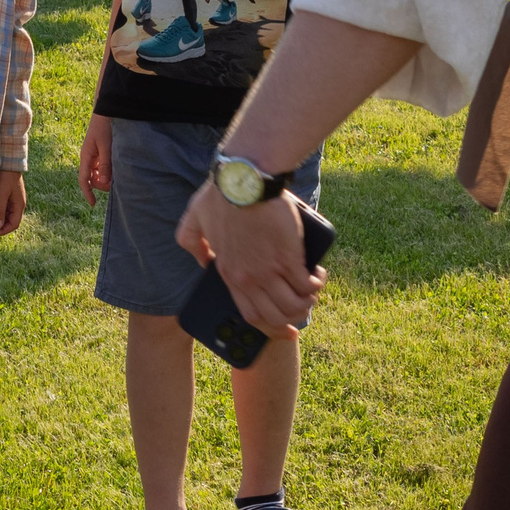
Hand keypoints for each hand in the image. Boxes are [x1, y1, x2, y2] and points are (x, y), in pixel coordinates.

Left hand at [0, 169, 26, 236]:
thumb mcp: (1, 194)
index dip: (3, 231)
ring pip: (2, 212)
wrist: (7, 162)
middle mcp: (16, 204)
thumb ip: (0, 210)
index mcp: (19, 205)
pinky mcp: (6, 195)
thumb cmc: (5, 177)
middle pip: (7, 219)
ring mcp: (12, 199)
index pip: (13, 224)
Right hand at [77, 116, 113, 208]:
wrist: (107, 111)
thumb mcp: (106, 145)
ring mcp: (95, 155)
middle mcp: (89, 157)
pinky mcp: (101, 152)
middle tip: (115, 183)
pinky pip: (103, 166)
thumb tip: (104, 183)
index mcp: (86, 156)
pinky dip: (109, 170)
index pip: (84, 179)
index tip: (93, 204)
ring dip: (106, 177)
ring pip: (98, 174)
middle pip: (92, 179)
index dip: (88, 193)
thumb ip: (106, 164)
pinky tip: (118, 167)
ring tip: (118, 174)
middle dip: (101, 184)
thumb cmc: (105, 126)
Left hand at [177, 181, 321, 338]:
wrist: (244, 181)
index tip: (281, 328)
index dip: (268, 327)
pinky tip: (318, 276)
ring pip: (293, 305)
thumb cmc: (220, 195)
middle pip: (273, 316)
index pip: (249, 314)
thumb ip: (191, 242)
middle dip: (291, 320)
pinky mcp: (289, 258)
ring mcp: (269, 271)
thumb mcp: (194, 220)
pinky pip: (307, 285)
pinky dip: (315, 285)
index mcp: (228, 273)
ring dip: (306, 303)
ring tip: (312, 290)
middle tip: (301, 311)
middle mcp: (249, 279)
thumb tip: (202, 260)